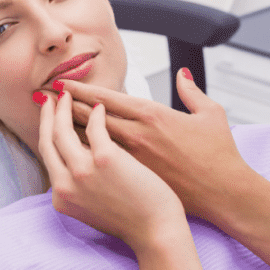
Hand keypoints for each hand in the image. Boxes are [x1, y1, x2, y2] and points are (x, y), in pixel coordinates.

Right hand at [36, 88, 187, 250]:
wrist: (156, 232)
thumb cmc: (133, 221)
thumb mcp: (92, 209)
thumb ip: (80, 188)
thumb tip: (79, 164)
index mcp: (62, 196)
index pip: (47, 156)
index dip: (45, 132)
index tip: (48, 117)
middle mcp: (66, 184)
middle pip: (48, 140)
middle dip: (47, 114)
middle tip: (52, 98)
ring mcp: (83, 171)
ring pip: (63, 130)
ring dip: (65, 108)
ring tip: (70, 95)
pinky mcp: (105, 159)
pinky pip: (95, 126)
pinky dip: (96, 113)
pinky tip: (100, 105)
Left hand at [58, 69, 256, 218]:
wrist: (223, 194)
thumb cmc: (219, 156)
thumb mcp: (210, 114)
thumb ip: (192, 90)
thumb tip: (183, 74)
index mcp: (152, 115)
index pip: (106, 99)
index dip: (81, 90)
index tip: (63, 85)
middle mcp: (136, 135)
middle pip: (89, 117)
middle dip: (65, 107)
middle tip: (45, 98)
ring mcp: (131, 159)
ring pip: (89, 142)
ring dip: (67, 130)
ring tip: (48, 122)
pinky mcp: (133, 180)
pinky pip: (98, 165)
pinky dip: (81, 157)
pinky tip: (67, 153)